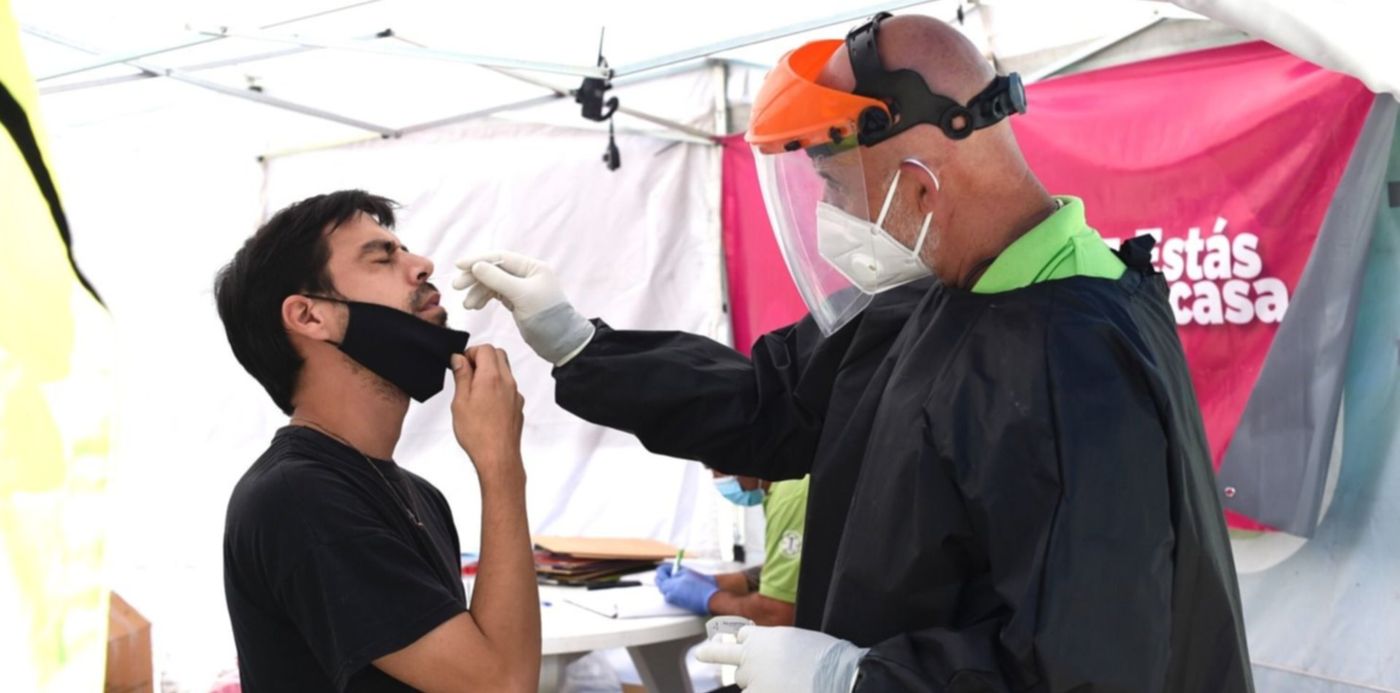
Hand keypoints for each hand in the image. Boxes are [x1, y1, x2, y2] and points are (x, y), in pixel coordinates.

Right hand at [450, 345, 524, 481]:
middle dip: (482, 358)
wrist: (498, 457)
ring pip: (505, 371)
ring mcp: (515, 394)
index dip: (471, 352)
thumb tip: (459, 358)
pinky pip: (509, 387)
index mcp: (491, 377)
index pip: (486, 349)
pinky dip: (498, 386)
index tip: (461, 364)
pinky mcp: (518, 406)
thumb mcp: (460, 402)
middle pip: (499, 355)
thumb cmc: (477, 433)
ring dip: (490, 372)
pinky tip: (485, 403)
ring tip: (474, 390)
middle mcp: (507, 382)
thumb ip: (462, 376)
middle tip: (467, 372)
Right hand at [451, 251, 594, 365]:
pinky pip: (496, 295)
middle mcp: (526, 274)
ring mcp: (521, 288)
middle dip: (475, 277)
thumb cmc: (546, 316)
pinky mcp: (517, 301)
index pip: (500, 258)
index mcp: (532, 267)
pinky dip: (484, 299)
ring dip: (478, 291)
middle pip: (494, 270)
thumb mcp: (522, 295)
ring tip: (467, 305)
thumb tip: (477, 265)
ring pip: (493, 284)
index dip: (478, 260)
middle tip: (457, 287)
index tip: (458, 265)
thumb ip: (498, 279)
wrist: (560, 342)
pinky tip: (474, 306)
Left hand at [655, 565, 718, 614]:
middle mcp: (668, 594)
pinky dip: (672, 590)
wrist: (708, 598)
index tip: (668, 566)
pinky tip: (679, 586)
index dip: (664, 569)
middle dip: (663, 576)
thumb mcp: (686, 573)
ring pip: (664, 590)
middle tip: (670, 571)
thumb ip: (675, 572)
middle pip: (659, 583)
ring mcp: (672, 600)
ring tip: (676, 578)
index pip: (659, 574)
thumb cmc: (699, 585)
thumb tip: (671, 571)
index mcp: (669, 585)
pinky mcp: (677, 604)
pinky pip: (670, 595)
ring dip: (667, 583)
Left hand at [695, 624, 867, 692]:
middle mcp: (751, 657)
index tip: (738, 643)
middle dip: (719, 657)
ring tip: (778, 681)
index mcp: (763, 637)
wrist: (837, 676)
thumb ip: (779, 647)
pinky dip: (760, 690)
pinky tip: (778, 688)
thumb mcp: (798, 641)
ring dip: (755, 684)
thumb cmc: (826, 658)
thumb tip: (776, 657)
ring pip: (744, 683)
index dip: (744, 641)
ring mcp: (752, 681)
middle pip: (730, 659)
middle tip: (700, 653)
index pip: (742, 636)